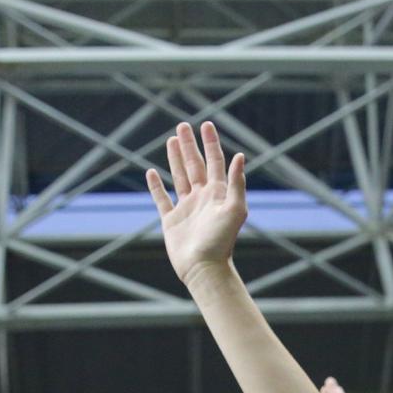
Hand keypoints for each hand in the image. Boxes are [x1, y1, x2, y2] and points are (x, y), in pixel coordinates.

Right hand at [146, 121, 247, 287]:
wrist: (204, 268)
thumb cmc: (222, 241)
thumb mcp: (234, 209)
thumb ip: (236, 183)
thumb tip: (240, 156)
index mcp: (217, 193)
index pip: (215, 161)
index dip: (211, 143)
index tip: (206, 124)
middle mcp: (202, 198)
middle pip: (194, 165)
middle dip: (189, 145)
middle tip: (182, 125)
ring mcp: (186, 209)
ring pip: (179, 177)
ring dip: (175, 159)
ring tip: (171, 140)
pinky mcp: (172, 221)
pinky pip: (162, 199)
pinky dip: (156, 186)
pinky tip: (151, 173)